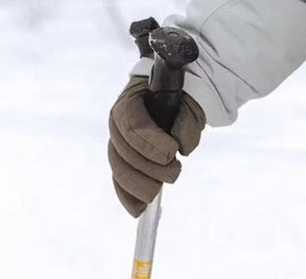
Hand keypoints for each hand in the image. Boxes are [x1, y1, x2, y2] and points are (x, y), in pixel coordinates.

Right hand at [107, 75, 205, 216]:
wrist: (177, 96)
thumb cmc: (182, 96)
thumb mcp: (189, 100)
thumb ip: (186, 120)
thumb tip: (182, 147)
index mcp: (131, 100)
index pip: (132, 125)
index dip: (150, 142)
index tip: (173, 152)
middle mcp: (118, 121)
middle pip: (124, 151)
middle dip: (149, 166)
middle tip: (174, 173)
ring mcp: (117, 141)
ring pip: (120, 168)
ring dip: (141, 184)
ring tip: (163, 187)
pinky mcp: (122, 159)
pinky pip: (119, 180)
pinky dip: (128, 196)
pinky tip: (138, 210)